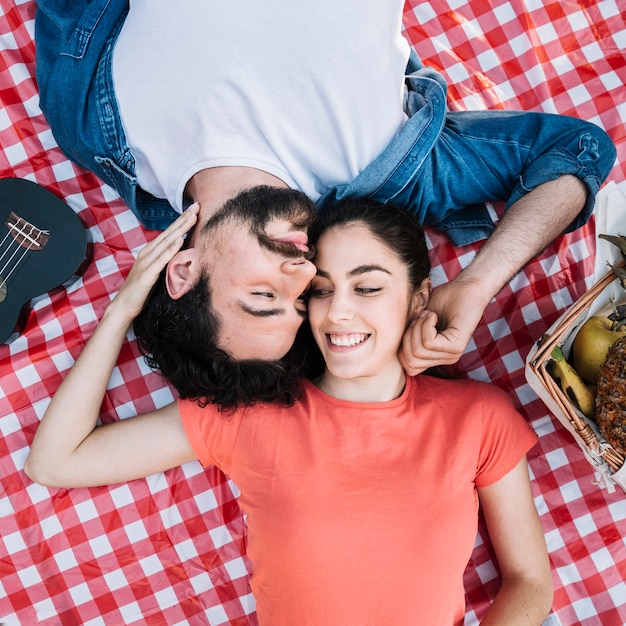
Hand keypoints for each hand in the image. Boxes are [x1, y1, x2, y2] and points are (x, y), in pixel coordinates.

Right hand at [112, 204, 198, 320]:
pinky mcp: (147, 274)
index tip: (194, 209)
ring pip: (166, 242)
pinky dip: (171, 249)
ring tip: (192, 217)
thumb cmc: (141, 290)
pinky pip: (161, 259)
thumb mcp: (155, 271)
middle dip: (183, 219)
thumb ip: (164, 261)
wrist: (124, 306)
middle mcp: (148, 253)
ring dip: (180, 228)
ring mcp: (147, 262)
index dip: (181, 220)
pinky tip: (180, 240)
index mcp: (150, 252)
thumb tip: (180, 254)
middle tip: (197, 206)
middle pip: (169, 233)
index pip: (169, 233)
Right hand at [399, 278, 487, 374]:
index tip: (411, 325)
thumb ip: (407, 335)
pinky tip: (433, 315)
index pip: (409, 367)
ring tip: (428, 315)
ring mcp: (452, 355)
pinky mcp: (456, 346)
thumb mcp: (418, 321)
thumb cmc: (443, 301)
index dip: (402, 346)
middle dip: (408, 337)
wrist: (464, 288)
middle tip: (419, 319)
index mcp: (435, 356)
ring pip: (418, 351)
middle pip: (411, 361)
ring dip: (417, 328)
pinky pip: (429, 342)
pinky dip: (426, 325)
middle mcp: (444, 359)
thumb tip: (391, 344)